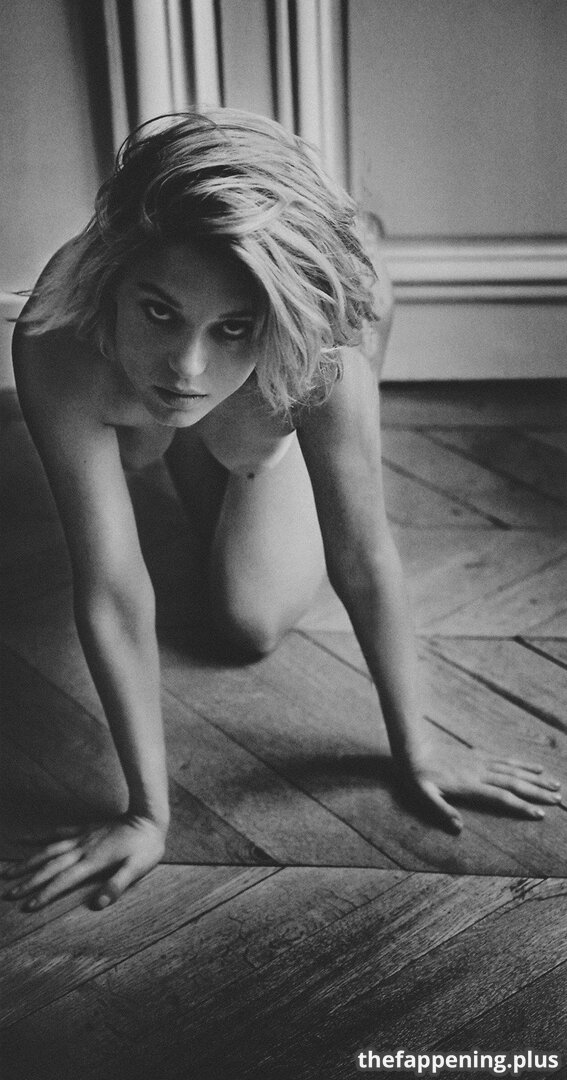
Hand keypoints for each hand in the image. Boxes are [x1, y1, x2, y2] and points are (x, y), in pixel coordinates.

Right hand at [2, 814, 166, 910]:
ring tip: (8, 871)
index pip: (63, 881)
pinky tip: (25, 839)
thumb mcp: (137, 868)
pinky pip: (57, 833)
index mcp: (92, 862)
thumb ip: (117, 885)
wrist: (148, 817)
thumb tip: (97, 904)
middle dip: (28, 881)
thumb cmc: (145, 846)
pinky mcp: (84, 829)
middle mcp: (82, 850)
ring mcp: (81, 838)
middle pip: (49, 867)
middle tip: (7, 893)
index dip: (45, 894)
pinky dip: (39, 837)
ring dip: (27, 862)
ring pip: (47, 850)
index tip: (27, 905)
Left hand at [401, 746, 562, 833]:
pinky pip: (506, 760)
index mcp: (470, 785)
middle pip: (515, 783)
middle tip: (558, 799)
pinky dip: (523, 764)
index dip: (521, 806)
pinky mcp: (479, 755)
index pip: (501, 797)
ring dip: (536, 778)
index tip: (540, 814)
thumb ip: (441, 811)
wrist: (414, 747)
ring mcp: (482, 762)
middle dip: (538, 792)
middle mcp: (480, 772)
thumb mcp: (423, 796)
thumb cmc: (417, 776)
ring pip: (514, 770)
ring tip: (555, 784)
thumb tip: (459, 828)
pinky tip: (535, 767)